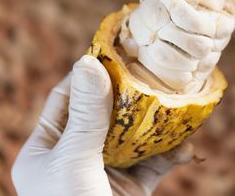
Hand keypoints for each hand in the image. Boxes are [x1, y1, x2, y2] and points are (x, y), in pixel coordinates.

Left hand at [12, 55, 192, 195]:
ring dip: (157, 123)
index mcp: (47, 149)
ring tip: (178, 103)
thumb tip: (88, 61)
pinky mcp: (132, 190)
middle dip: (131, 94)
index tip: (114, 51)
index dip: (89, 73)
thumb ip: (85, 115)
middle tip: (154, 71)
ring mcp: (106, 172)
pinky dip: (172, 154)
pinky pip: (155, 164)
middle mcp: (76, 156)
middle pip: (105, 113)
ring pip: (134, 136)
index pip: (66, 98)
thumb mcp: (72, 161)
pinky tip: (188, 147)